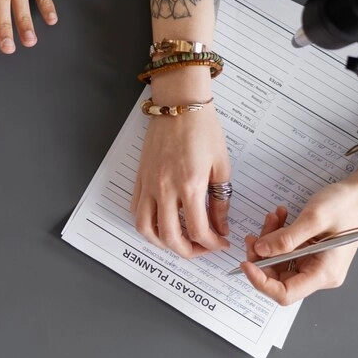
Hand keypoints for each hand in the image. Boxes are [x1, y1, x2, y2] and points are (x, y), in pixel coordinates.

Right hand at [132, 94, 231, 257]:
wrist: (178, 106)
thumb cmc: (202, 129)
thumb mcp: (221, 166)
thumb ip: (220, 200)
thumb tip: (220, 224)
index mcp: (190, 185)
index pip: (199, 230)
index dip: (212, 244)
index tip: (220, 242)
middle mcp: (165, 188)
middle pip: (170, 237)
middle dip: (189, 251)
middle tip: (202, 248)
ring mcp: (149, 184)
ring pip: (146, 229)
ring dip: (162, 243)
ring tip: (178, 241)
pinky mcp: (140, 178)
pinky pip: (136, 210)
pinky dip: (147, 224)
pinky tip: (161, 222)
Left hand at [240, 169, 357, 304]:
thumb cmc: (346, 205)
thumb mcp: (314, 218)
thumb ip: (286, 238)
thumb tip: (259, 251)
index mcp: (324, 274)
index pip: (285, 293)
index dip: (261, 282)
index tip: (246, 263)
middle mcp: (319, 274)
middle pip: (278, 278)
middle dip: (262, 256)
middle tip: (253, 235)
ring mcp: (314, 263)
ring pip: (279, 261)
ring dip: (269, 241)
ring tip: (273, 216)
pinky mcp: (310, 252)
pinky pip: (286, 249)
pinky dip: (278, 234)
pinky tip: (280, 216)